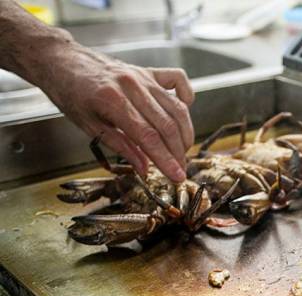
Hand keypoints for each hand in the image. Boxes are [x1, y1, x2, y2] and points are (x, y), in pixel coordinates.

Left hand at [35, 41, 194, 181]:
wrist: (63, 61)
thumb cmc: (71, 94)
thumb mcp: (89, 126)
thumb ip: (120, 146)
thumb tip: (144, 169)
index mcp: (112, 101)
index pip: (148, 137)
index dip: (166, 160)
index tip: (177, 176)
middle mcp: (132, 86)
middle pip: (166, 125)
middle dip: (178, 152)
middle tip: (181, 169)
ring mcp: (143, 77)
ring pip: (177, 108)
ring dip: (185, 133)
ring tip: (182, 150)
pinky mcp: (149, 71)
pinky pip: (178, 80)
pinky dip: (187, 97)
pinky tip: (183, 113)